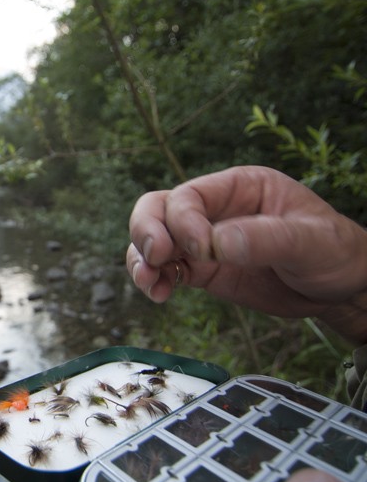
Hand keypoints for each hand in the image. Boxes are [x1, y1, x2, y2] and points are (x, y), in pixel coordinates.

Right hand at [126, 166, 366, 343]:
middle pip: (157, 209)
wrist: (340, 289)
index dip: (183, 221)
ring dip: (142, 260)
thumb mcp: (309, 240)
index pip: (189, 195)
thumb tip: (215, 244)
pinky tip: (159, 294)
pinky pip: (163, 270)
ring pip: (152, 240)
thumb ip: (265, 238)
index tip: (200, 250)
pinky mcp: (201, 271)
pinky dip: (153, 280)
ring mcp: (203, 241)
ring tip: (151, 283)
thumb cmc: (334, 252)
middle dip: (148, 232)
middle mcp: (214, 210)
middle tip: (157, 258)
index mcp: (239, 187)